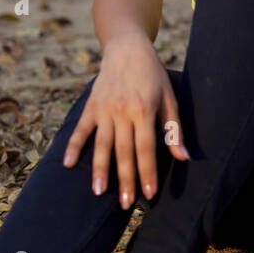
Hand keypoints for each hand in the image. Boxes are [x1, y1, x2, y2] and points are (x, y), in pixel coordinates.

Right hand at [63, 31, 188, 207]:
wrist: (127, 49)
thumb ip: (174, 129)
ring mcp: (104, 110)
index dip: (148, 172)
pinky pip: (81, 130)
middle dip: (125, 179)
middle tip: (126, 204)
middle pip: (124, 152)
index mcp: (144, 110)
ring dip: (100, 170)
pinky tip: (69, 165)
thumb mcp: (169, 98)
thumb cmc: (153, 75)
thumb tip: (184, 157)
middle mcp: (122, 112)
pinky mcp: (91, 106)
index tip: (149, 194)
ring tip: (99, 192)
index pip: (146, 149)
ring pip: (102, 145)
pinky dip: (74, 147)